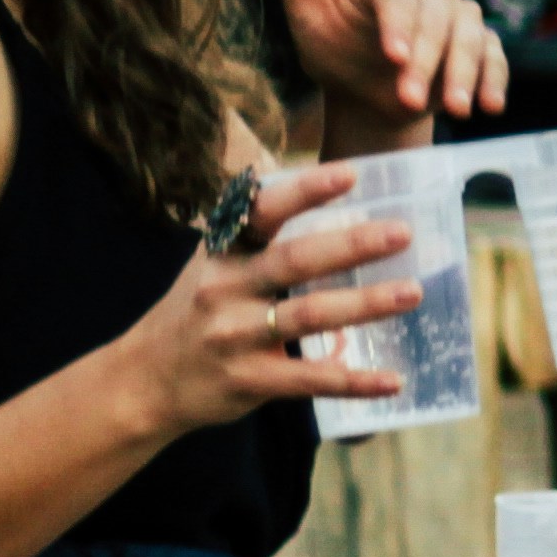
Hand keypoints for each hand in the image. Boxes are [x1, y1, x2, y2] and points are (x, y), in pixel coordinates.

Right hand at [125, 163, 414, 436]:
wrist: (144, 381)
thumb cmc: (197, 312)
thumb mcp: (215, 265)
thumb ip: (261, 240)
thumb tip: (335, 205)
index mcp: (222, 252)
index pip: (261, 212)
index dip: (305, 191)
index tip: (350, 174)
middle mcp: (224, 288)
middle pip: (294, 260)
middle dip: (351, 245)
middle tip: (402, 232)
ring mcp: (234, 336)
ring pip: (308, 315)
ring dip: (365, 304)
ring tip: (412, 293)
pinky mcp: (248, 380)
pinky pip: (310, 379)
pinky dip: (355, 381)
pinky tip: (393, 380)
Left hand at [277, 0, 506, 153]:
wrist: (362, 89)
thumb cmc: (329, 45)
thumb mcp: (304, 10)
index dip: (399, 24)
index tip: (394, 58)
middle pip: (438, 18)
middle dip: (426, 61)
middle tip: (408, 100)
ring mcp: (459, 15)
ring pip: (470, 36)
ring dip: (463, 74)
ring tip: (455, 112)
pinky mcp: (481, 43)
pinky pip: (494, 57)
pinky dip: (493, 80)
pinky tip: (489, 107)